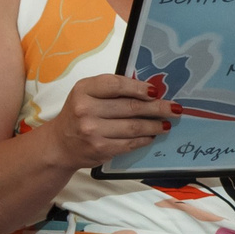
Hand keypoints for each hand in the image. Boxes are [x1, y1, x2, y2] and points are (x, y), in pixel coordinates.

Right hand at [49, 73, 173, 168]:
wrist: (60, 144)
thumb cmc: (79, 114)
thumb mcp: (88, 94)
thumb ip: (113, 89)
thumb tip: (149, 91)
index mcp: (83, 90)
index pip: (116, 85)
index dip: (139, 87)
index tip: (156, 91)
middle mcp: (85, 109)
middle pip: (131, 107)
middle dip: (157, 108)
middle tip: (174, 109)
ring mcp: (92, 131)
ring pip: (134, 127)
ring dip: (155, 125)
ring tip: (167, 124)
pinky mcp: (100, 148)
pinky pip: (130, 143)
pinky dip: (144, 139)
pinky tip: (152, 136)